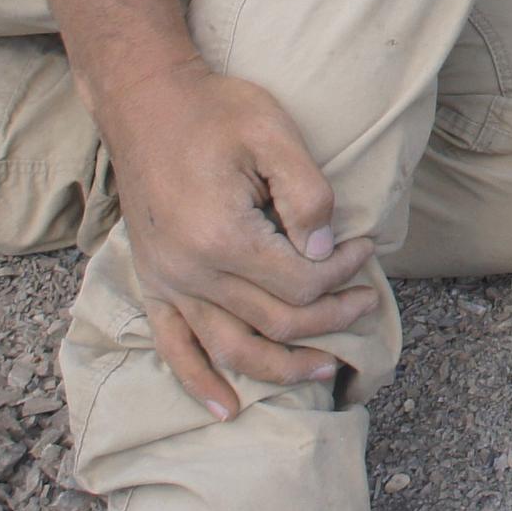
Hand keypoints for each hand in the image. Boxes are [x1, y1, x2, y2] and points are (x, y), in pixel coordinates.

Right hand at [97, 61, 380, 418]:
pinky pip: (174, 347)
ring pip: (233, 350)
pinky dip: (200, 383)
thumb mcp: (273, 133)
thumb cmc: (214, 111)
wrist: (145, 102)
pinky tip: (228, 409)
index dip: (343, 274)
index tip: (366, 249)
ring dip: (283, 367)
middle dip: (330, 320)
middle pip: (275, 323)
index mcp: (223, 237)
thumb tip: (327, 250)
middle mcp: (191, 272)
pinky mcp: (152, 283)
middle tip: (366, 301)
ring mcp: (168, 283)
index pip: (301, 284)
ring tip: (326, 369)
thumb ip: (308, 195)